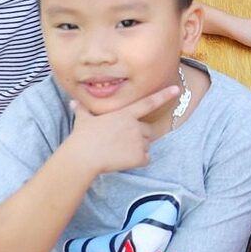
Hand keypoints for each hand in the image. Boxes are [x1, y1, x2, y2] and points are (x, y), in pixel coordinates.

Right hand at [65, 83, 182, 174]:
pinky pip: (145, 159)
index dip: (163, 96)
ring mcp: (139, 141)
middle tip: (122, 142)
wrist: (84, 156)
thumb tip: (74, 102)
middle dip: (140, 136)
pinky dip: (137, 161)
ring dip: (137, 149)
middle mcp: (135, 125)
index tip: (176, 90)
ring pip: (146, 145)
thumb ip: (83, 109)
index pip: (149, 103)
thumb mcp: (83, 118)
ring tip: (118, 151)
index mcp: (125, 113)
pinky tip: (123, 160)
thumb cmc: (82, 137)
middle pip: (148, 130)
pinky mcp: (139, 156)